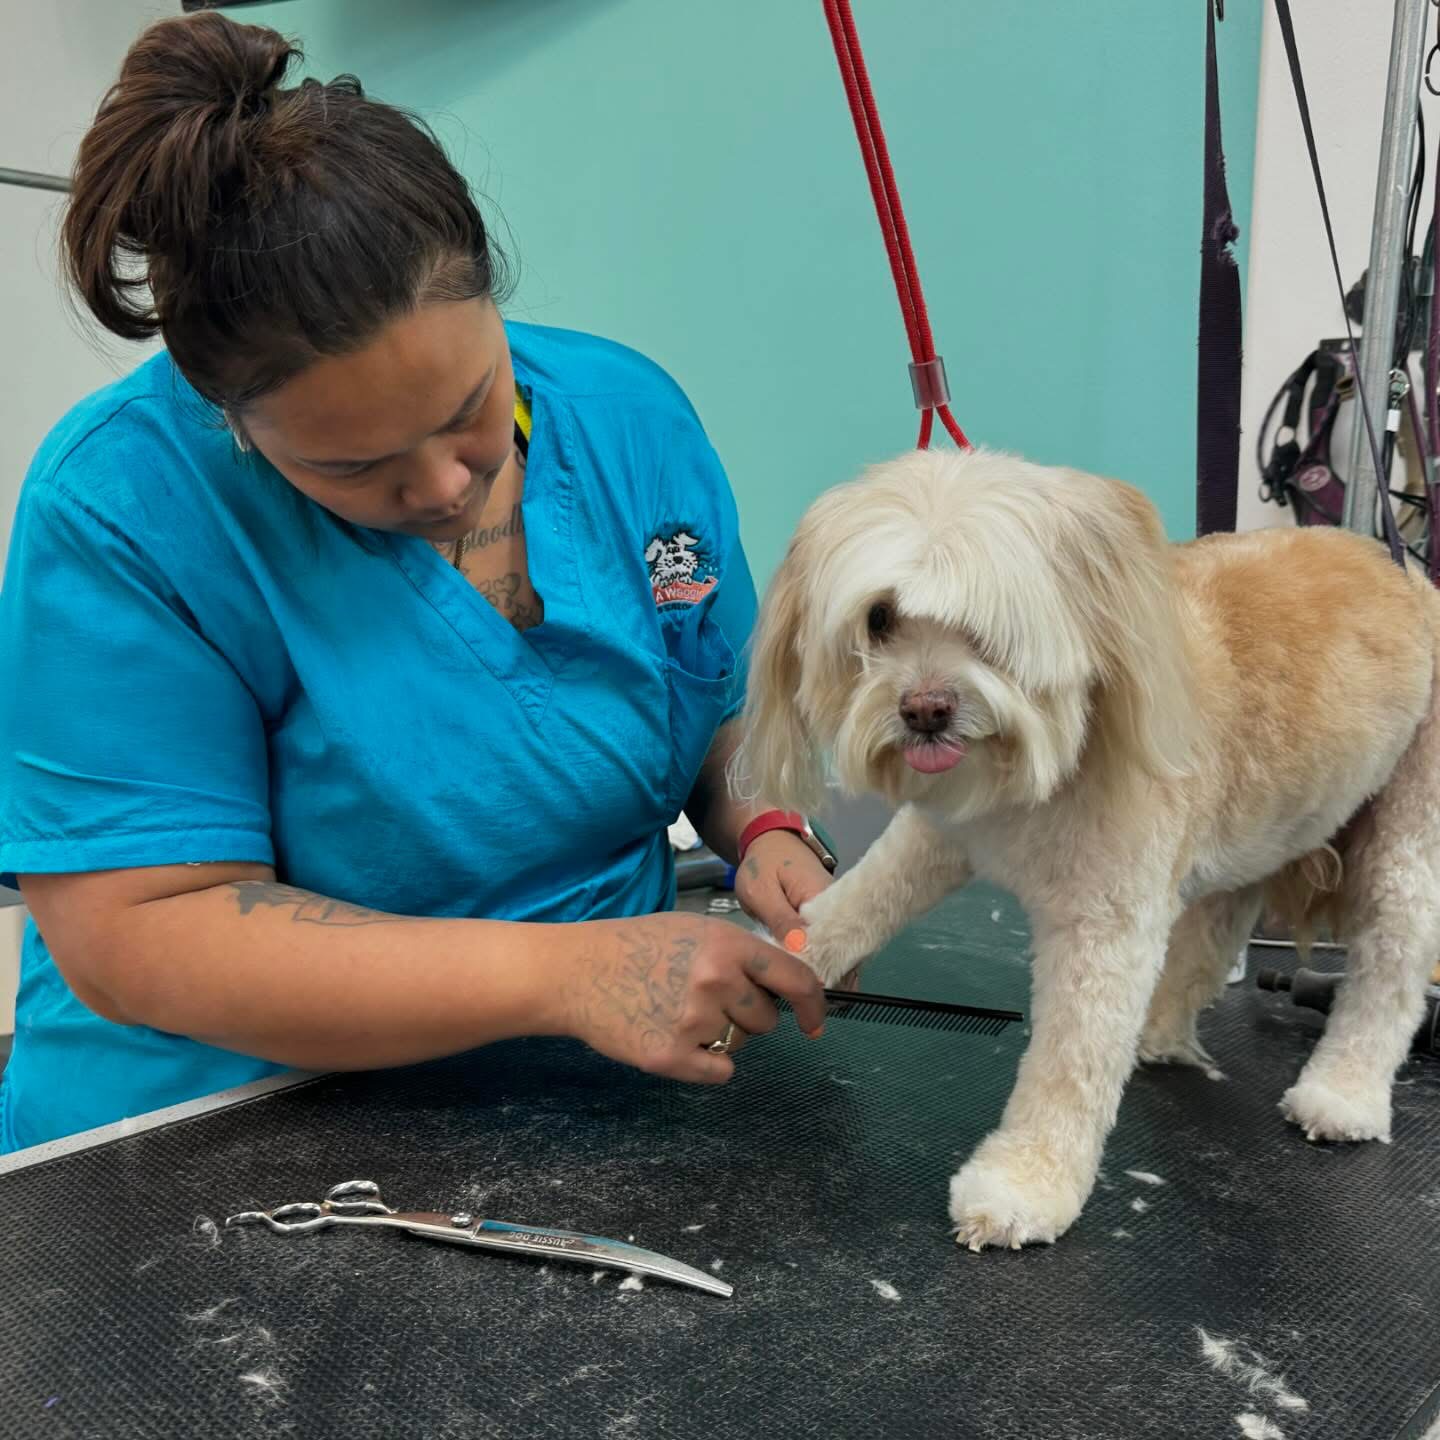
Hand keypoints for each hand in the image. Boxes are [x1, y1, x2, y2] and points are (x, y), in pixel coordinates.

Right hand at [563, 914, 827, 1083]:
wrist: (577, 971)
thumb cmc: (635, 945)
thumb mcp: (694, 930)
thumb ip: (740, 953)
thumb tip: (786, 982)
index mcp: (727, 945)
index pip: (797, 979)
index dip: (814, 1005)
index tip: (814, 1021)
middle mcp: (717, 981)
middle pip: (766, 1018)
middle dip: (745, 1014)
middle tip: (702, 998)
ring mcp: (694, 1021)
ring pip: (740, 1043)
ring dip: (721, 1035)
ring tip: (677, 1011)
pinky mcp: (672, 1056)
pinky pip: (719, 1070)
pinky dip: (703, 1062)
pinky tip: (673, 1036)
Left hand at [734, 832, 860, 989]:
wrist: (769, 842)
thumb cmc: (763, 864)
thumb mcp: (762, 890)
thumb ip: (781, 920)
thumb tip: (802, 952)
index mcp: (825, 900)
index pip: (837, 942)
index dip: (828, 971)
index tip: (812, 993)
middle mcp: (839, 910)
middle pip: (845, 953)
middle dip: (831, 979)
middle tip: (809, 1002)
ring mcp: (836, 916)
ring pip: (840, 953)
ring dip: (827, 973)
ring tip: (807, 997)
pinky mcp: (829, 921)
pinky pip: (831, 948)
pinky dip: (822, 964)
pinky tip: (807, 981)